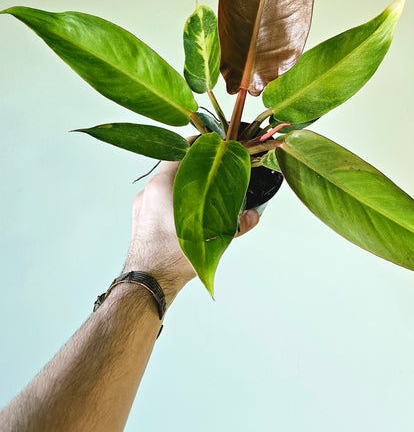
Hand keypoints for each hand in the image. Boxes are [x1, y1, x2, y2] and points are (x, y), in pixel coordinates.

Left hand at [125, 160, 258, 303]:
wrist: (146, 284)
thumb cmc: (173, 258)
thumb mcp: (211, 238)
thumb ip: (236, 224)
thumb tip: (255, 215)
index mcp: (162, 185)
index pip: (180, 150)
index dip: (198, 146)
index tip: (213, 147)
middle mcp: (148, 191)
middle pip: (174, 168)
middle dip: (196, 170)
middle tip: (215, 173)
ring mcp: (142, 206)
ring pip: (166, 187)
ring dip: (185, 187)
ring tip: (204, 195)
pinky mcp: (140, 220)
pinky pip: (159, 202)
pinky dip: (174, 202)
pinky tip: (189, 215)